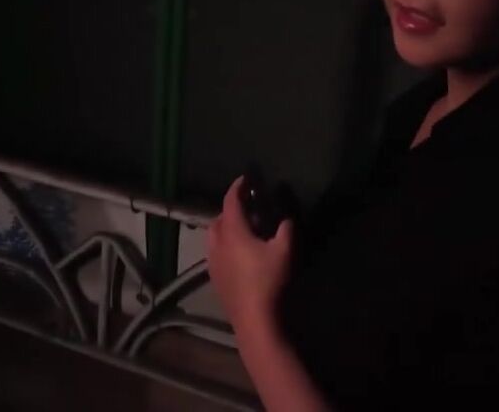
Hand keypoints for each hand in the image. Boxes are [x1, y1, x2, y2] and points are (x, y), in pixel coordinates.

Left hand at [206, 174, 295, 333]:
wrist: (254, 319)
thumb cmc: (269, 281)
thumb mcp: (285, 251)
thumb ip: (286, 229)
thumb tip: (285, 219)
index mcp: (232, 232)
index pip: (231, 201)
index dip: (237, 187)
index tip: (245, 179)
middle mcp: (216, 243)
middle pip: (218, 218)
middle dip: (231, 209)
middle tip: (249, 208)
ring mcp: (212, 263)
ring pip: (214, 237)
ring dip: (225, 228)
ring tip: (244, 231)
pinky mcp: (214, 278)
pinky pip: (215, 253)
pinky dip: (224, 245)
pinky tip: (239, 255)